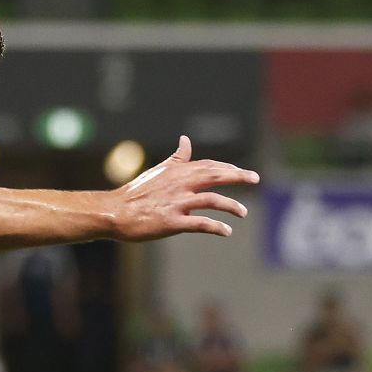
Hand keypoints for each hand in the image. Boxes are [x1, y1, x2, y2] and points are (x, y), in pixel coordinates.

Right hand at [109, 136, 260, 241]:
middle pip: (216, 176)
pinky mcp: (171, 222)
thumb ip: (176, 158)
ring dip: (231, 205)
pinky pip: (200, 223)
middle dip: (238, 176)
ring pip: (211, 200)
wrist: (115, 212)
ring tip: (243, 212)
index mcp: (177, 171)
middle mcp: (179, 184)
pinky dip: (216, 226)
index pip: (209, 166)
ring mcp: (176, 203)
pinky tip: (226, 231)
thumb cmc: (135, 193)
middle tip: (256, 178)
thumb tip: (186, 140)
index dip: (228, 168)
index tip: (243, 172)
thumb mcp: (158, 171)